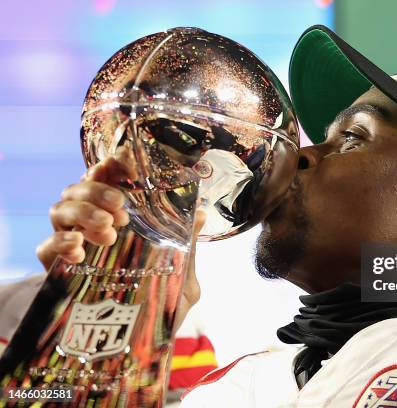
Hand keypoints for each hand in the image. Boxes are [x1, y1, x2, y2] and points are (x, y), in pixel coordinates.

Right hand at [37, 153, 204, 326]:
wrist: (133, 344)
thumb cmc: (158, 302)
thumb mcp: (180, 277)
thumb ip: (187, 248)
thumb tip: (201, 215)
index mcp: (122, 218)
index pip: (110, 179)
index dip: (113, 164)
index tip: (124, 162)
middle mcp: (93, 223)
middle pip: (81, 187)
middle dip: (99, 190)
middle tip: (121, 209)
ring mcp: (72, 243)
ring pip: (61, 208)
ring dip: (84, 212)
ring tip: (108, 232)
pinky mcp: (56, 269)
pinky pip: (46, 246)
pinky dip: (60, 242)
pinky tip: (79, 250)